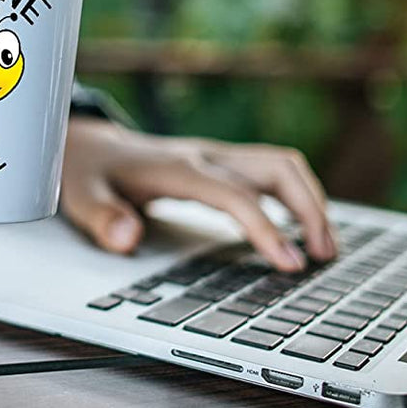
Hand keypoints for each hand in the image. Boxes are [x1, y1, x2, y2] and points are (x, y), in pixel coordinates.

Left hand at [59, 117, 333, 271]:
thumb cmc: (87, 173)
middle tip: (324, 256)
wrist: (86, 144)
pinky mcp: (222, 165)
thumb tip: (127, 239)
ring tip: (326, 248)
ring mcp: (217, 157)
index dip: (266, 228)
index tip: (291, 263)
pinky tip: (303, 231)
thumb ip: (102, 219)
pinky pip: (271, 174)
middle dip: (309, 208)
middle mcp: (205, 156)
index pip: (235, 196)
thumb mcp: (80, 196)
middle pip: (276, 168)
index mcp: (178, 168)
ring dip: (311, 202)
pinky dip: (297, 198)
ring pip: (281, 166)